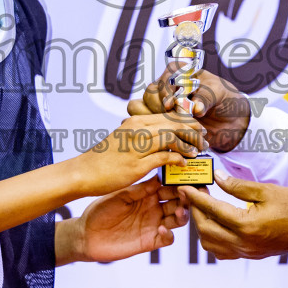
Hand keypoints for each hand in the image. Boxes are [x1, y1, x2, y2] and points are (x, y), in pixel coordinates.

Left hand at [56, 180, 189, 265]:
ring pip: (178, 219)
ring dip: (183, 214)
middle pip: (179, 202)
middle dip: (187, 197)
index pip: (169, 186)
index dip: (179, 182)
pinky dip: (169, 233)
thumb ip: (139, 189)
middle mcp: (154, 208)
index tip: (187, 177)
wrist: (86, 235)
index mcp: (147, 194)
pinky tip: (162, 228)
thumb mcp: (119, 196)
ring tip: (180, 211)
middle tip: (190, 193)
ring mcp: (153, 225)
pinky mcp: (150, 241)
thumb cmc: (100, 211)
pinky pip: (168, 238)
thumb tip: (160, 177)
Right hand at [68, 113, 205, 196]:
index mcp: (136, 122)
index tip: (197, 128)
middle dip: (193, 130)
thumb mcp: (124, 139)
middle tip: (204, 139)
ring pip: (172, 138)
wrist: (83, 172)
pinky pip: (165, 157)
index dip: (187, 120)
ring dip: (189, 144)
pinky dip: (178, 159)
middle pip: (174, 123)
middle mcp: (137, 129)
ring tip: (198, 151)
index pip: (168, 115)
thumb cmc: (104, 158)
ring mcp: (137, 146)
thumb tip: (162, 138)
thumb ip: (142, 136)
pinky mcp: (137, 164)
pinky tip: (183, 164)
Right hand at [128, 67, 250, 152]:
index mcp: (182, 73)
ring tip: (171, 129)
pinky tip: (169, 139)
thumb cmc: (225, 99)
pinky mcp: (162, 122)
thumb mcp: (220, 94)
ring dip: (153, 119)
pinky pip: (147, 125)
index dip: (166, 90)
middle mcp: (168, 87)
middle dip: (160, 108)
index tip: (170, 104)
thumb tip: (196, 108)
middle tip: (173, 119)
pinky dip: (154, 132)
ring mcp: (162, 105)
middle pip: (150, 93)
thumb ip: (207, 98)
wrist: (231, 120)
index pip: (166, 76)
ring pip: (141, 108)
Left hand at [181, 171, 287, 259]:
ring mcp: (248, 252)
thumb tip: (216, 178)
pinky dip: (214, 239)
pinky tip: (217, 223)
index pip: (212, 210)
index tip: (185, 187)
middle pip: (205, 230)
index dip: (195, 197)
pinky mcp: (252, 255)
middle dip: (195, 211)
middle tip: (193, 194)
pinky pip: (223, 252)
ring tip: (204, 208)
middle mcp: (244, 244)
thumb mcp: (266, 190)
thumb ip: (237, 186)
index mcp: (247, 226)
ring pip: (211, 245)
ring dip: (202, 227)